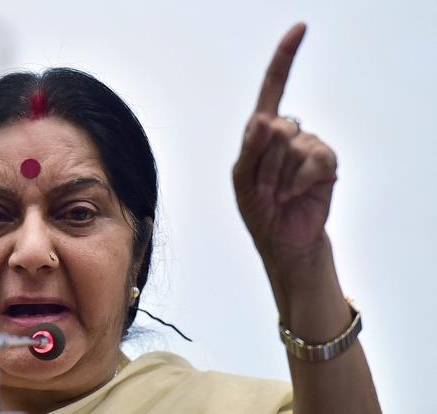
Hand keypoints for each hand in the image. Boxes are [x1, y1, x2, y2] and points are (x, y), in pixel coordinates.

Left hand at [233, 23, 336, 266]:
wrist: (282, 238)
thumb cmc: (258, 208)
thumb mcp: (242, 179)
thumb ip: (250, 148)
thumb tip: (265, 119)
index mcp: (262, 132)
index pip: (273, 88)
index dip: (285, 58)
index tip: (300, 28)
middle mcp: (287, 133)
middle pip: (275, 127)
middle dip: (263, 164)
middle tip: (263, 188)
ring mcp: (308, 147)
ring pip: (291, 145)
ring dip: (278, 176)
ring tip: (278, 194)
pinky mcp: (326, 163)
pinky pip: (314, 158)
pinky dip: (299, 179)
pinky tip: (295, 194)